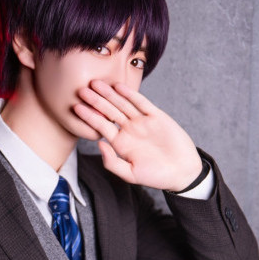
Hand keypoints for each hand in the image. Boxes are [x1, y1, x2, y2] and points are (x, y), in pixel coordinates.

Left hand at [73, 80, 202, 190]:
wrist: (182, 171)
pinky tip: (119, 86)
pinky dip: (130, 94)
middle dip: (95, 101)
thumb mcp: (130, 174)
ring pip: (122, 104)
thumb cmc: (156, 176)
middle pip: (109, 112)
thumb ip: (112, 162)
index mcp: (120, 144)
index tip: (76, 107)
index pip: (101, 126)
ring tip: (96, 83)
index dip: (89, 116)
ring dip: (109, 94)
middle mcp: (129, 130)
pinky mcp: (156, 117)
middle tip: (81, 90)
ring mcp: (142, 122)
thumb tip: (99, 144)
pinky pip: (141, 103)